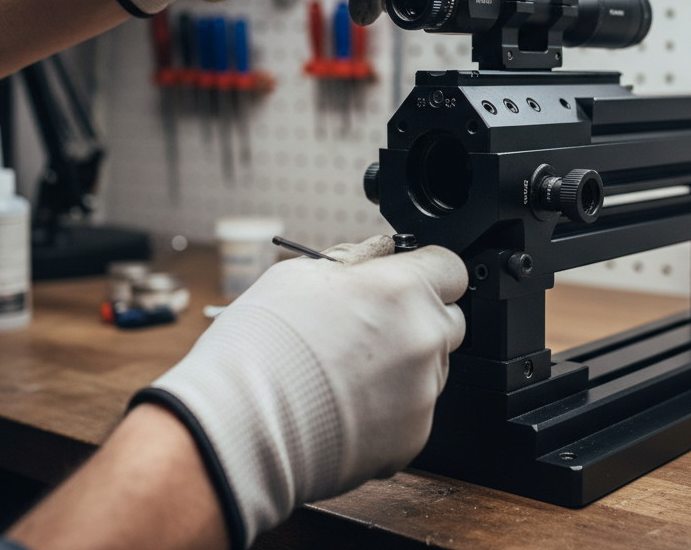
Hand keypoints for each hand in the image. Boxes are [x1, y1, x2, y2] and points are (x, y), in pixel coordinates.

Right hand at [135, 235, 467, 546]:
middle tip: (367, 329)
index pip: (450, 267)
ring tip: (346, 374)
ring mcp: (423, 391)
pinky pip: (414, 412)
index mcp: (402, 290)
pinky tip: (346, 406)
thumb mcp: (300, 275)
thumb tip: (377, 253)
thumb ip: (354, 260)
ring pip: (431, 369)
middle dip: (416, 320)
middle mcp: (424, 338)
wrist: (241, 425)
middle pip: (446, 320)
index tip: (405, 281)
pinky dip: (390, 409)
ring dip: (404, 366)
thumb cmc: (261, 348)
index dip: (425, 272)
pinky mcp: (413, 437)